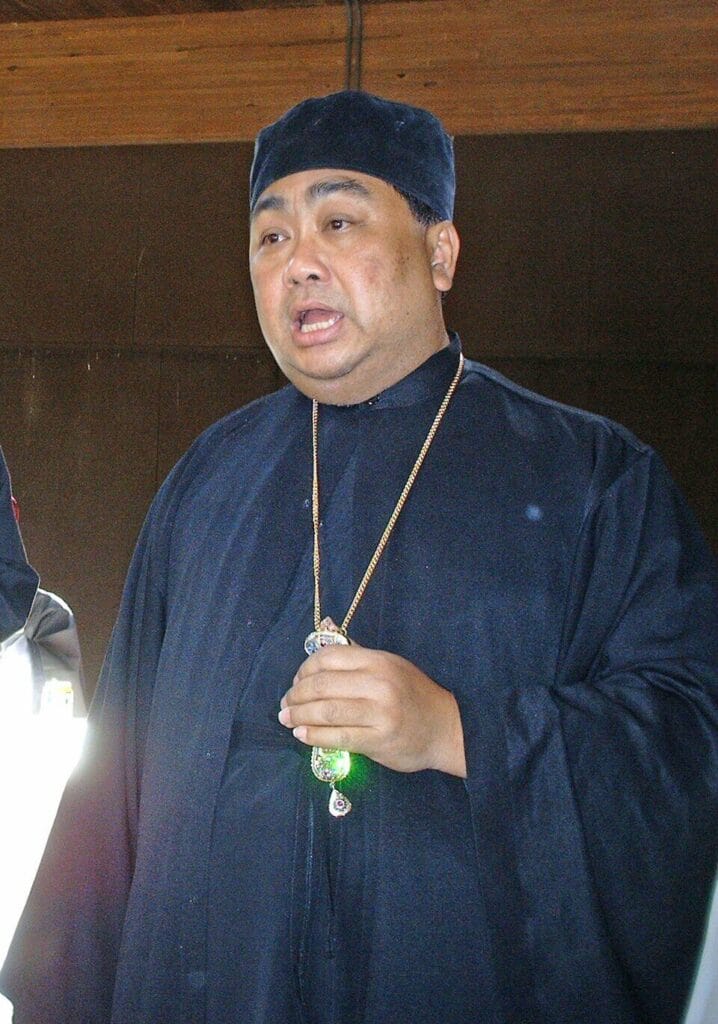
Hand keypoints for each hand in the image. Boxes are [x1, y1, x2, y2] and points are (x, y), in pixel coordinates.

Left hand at [278, 642, 466, 776]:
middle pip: (321, 685)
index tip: (296, 681)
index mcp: (378, 661)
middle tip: (285, 704)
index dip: (304, 669)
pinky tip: (302, 735)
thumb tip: (325, 630)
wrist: (447, 728)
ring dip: (299, 716)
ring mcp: (379, 712)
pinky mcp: (378, 740)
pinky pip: (337, 736)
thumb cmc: (414, 695)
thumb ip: (357, 654)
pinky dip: (313, 735)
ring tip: (287, 720)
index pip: (328, 658)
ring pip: (325, 711)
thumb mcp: (390, 666)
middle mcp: (378, 683)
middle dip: (296, 695)